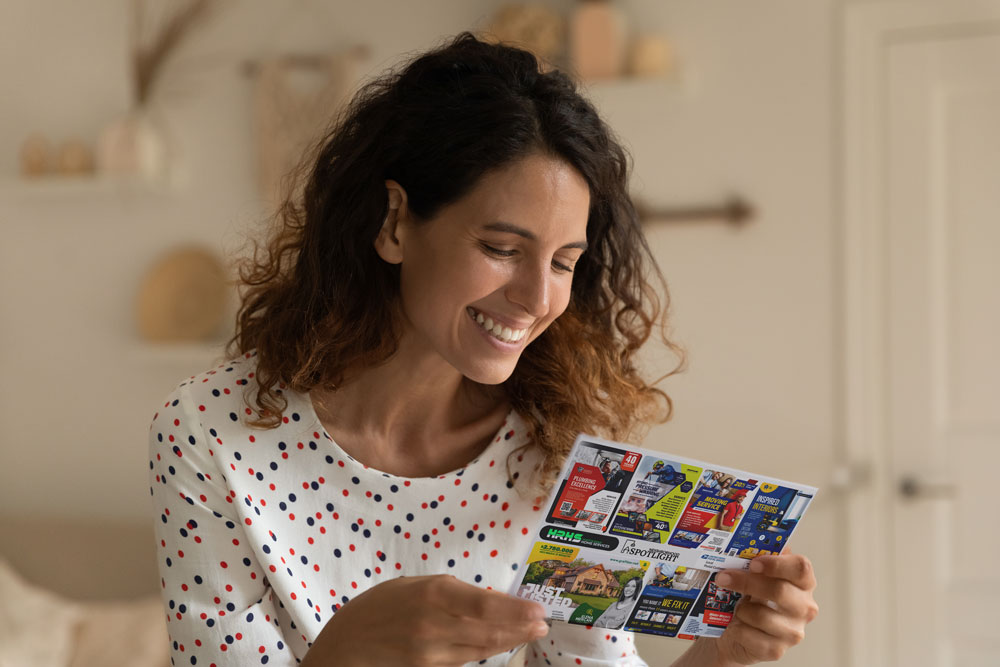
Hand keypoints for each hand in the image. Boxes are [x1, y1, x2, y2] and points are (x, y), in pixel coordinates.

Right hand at [301, 574, 549, 666]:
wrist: (345, 650)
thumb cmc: (375, 610)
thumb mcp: (409, 587)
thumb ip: (444, 592)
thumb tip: (481, 599)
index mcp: (433, 594)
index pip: (486, 604)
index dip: (516, 610)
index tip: (537, 609)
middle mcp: (437, 625)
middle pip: (490, 630)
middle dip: (521, 628)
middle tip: (543, 624)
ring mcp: (433, 653)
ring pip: (482, 648)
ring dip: (509, 641)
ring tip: (530, 634)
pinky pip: (465, 660)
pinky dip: (485, 652)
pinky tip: (499, 645)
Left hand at [710, 552, 818, 664]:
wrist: (736, 632)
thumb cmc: (749, 599)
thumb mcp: (754, 576)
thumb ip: (756, 560)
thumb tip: (743, 546)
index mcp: (803, 583)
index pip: (801, 568)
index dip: (777, 564)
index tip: (754, 563)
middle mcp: (804, 607)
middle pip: (780, 590)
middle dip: (747, 582)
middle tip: (722, 577)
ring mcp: (793, 631)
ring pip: (762, 615)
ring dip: (741, 609)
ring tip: (735, 607)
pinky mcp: (777, 650)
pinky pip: (750, 635)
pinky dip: (737, 628)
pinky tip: (735, 625)